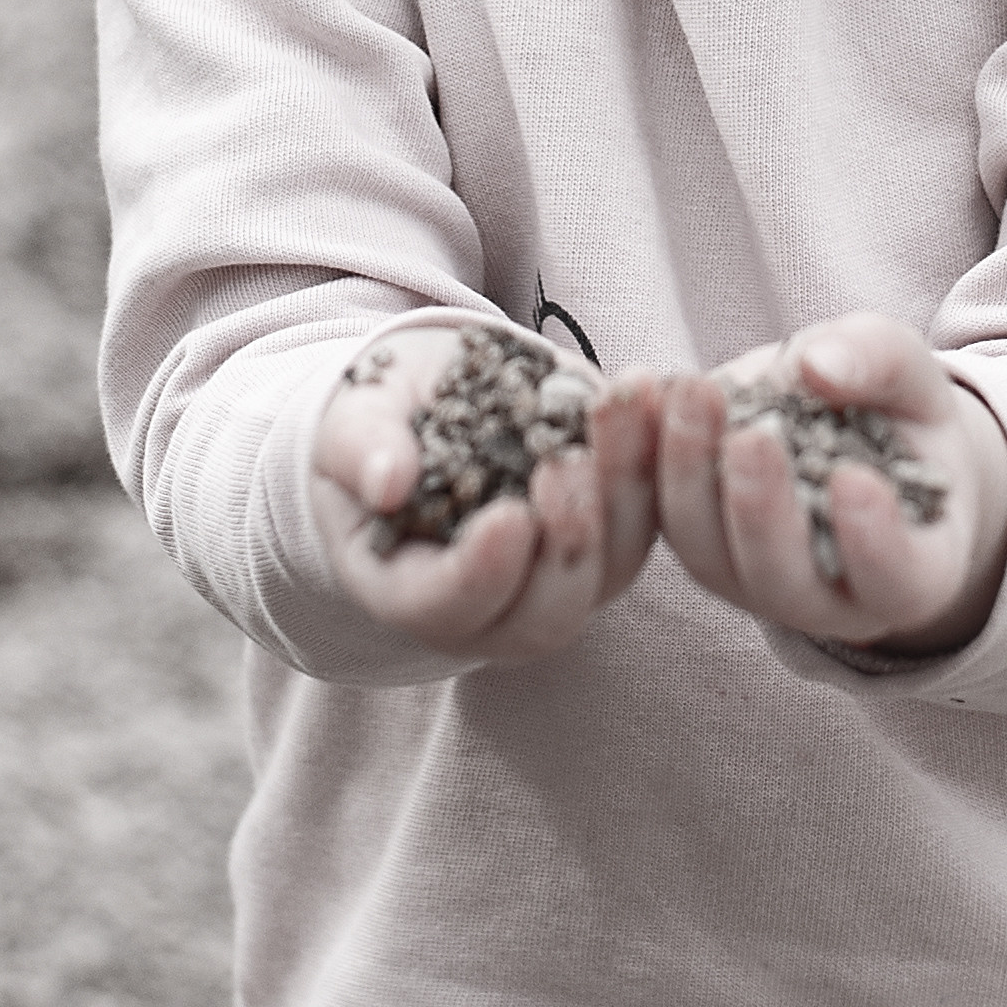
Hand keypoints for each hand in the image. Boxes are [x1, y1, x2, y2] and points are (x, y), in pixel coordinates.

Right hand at [311, 325, 660, 661]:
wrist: (426, 396)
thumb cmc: (377, 421)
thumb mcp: (351, 422)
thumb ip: (361, 449)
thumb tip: (388, 481)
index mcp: (411, 590)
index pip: (447, 609)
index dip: (481, 574)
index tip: (508, 517)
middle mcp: (492, 605)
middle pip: (546, 615)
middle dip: (567, 545)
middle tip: (566, 462)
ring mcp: (559, 570)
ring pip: (614, 568)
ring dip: (627, 490)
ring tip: (619, 401)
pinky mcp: (609, 526)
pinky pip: (649, 514)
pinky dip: (655, 456)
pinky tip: (653, 390)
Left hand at [658, 312, 1006, 655]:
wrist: (852, 428)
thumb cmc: (900, 413)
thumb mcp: (910, 373)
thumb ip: (878, 362)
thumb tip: (817, 366)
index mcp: (914, 571)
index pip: (898, 580)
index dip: (874, 543)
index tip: (852, 478)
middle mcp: (833, 600)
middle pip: (787, 581)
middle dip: (762, 510)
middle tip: (751, 434)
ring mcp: (756, 582)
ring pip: (712, 559)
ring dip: (693, 480)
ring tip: (693, 394)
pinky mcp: (702, 548)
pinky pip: (667, 521)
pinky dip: (653, 463)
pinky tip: (652, 397)